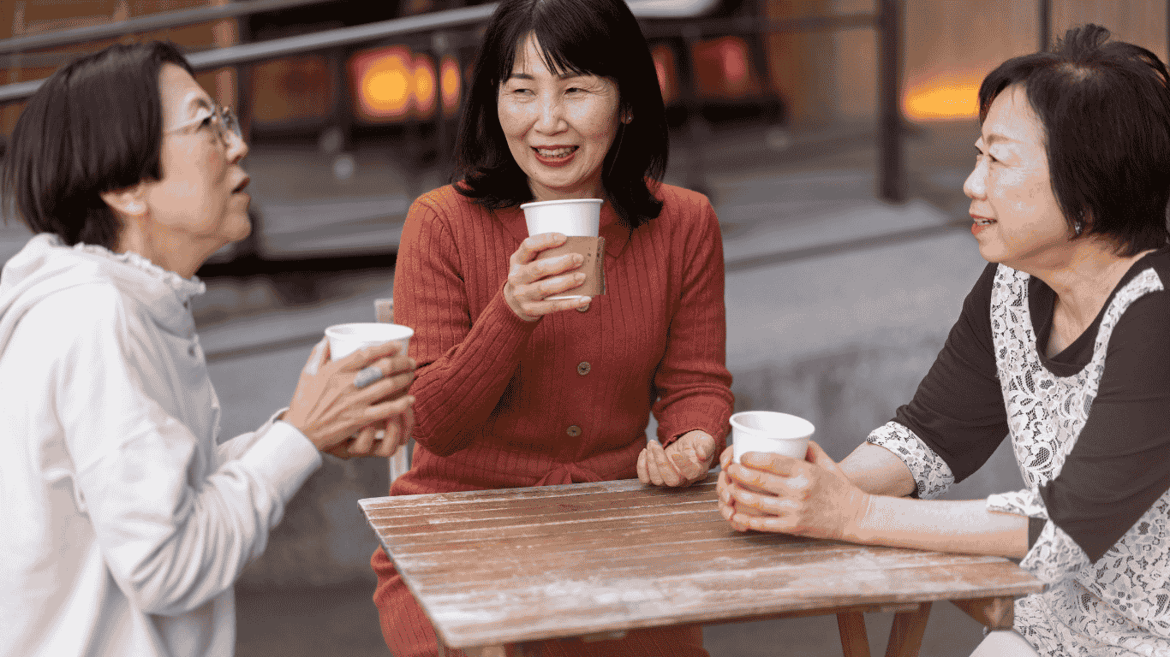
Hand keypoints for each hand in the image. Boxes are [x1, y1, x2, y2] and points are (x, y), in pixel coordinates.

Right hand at [283, 339, 415, 454]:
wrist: (300, 432)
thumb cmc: (303, 402)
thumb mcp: (307, 373)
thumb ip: (319, 354)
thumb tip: (328, 338)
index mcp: (336, 370)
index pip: (366, 353)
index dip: (386, 347)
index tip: (397, 345)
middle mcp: (348, 383)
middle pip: (383, 367)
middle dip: (402, 362)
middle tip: (410, 361)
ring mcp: (355, 401)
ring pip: (388, 386)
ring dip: (405, 379)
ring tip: (412, 375)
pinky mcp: (359, 418)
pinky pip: (386, 410)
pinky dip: (401, 404)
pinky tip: (410, 399)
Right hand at [503, 232, 591, 320]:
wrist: (512, 305)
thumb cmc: (528, 278)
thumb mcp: (528, 264)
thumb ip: (544, 257)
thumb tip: (576, 251)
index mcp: (517, 260)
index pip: (528, 245)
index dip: (546, 240)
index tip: (564, 238)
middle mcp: (517, 277)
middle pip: (539, 268)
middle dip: (561, 262)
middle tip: (579, 258)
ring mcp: (522, 295)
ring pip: (545, 288)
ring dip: (566, 282)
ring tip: (582, 277)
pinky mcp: (530, 309)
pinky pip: (553, 306)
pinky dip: (571, 303)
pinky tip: (585, 298)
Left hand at [637, 430, 715, 486]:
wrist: (687, 444)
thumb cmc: (697, 443)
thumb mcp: (705, 441)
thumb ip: (706, 446)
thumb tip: (702, 454)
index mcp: (698, 471)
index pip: (691, 474)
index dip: (682, 465)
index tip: (675, 452)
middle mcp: (684, 479)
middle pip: (671, 481)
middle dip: (660, 463)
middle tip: (655, 445)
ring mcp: (669, 480)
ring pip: (656, 480)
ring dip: (650, 460)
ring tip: (652, 444)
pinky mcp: (657, 476)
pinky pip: (645, 479)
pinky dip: (641, 466)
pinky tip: (645, 451)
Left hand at [717, 440, 869, 539]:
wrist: (856, 516)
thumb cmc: (840, 487)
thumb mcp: (827, 463)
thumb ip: (809, 448)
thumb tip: (791, 437)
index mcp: (805, 472)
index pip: (771, 460)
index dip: (751, 457)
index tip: (741, 455)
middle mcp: (798, 490)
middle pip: (759, 480)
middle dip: (738, 473)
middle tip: (729, 469)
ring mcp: (794, 510)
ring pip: (757, 502)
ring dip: (738, 494)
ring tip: (729, 489)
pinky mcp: (793, 527)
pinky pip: (764, 523)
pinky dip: (748, 519)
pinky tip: (738, 514)